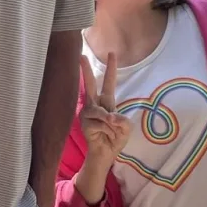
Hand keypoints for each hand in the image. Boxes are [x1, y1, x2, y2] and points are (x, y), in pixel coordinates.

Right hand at [79, 54, 129, 172]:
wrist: (106, 153)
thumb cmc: (116, 138)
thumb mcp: (126, 127)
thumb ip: (121, 119)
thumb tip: (109, 117)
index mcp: (107, 102)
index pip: (109, 82)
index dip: (111, 68)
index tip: (112, 53)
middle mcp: (95, 105)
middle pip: (89, 85)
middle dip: (85, 71)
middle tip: (81, 56)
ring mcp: (88, 113)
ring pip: (99, 111)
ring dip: (109, 123)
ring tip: (111, 130)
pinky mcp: (84, 123)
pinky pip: (99, 123)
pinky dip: (106, 130)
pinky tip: (104, 135)